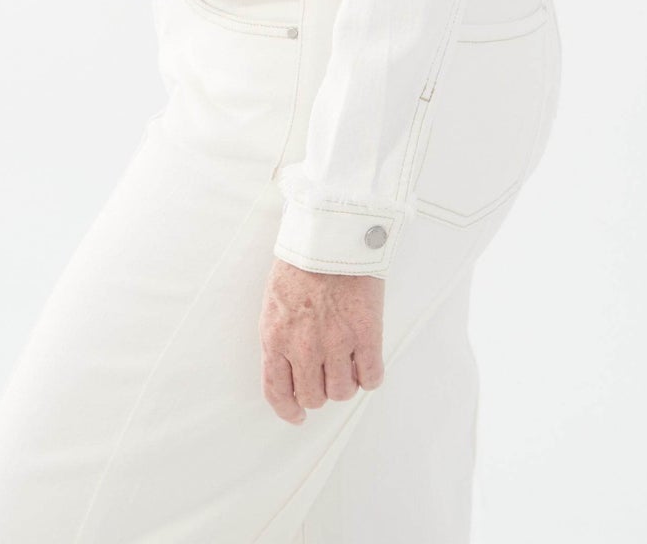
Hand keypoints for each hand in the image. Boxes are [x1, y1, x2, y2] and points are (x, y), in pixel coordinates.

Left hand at [258, 256, 384, 423]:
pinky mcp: (366, 334)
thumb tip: (290, 369)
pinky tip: (367, 360)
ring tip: (347, 361)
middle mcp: (303, 346)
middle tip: (327, 375)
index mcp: (275, 336)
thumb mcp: (276, 301)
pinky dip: (370, 375)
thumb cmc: (304, 260)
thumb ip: (281, 336)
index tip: (297, 416)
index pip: (277, 392)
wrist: (334, 231)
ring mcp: (335, 342)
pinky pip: (371, 378)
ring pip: (342, 392)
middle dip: (320, 391)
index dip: (288, 411)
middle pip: (313, 397)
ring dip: (345, 382)